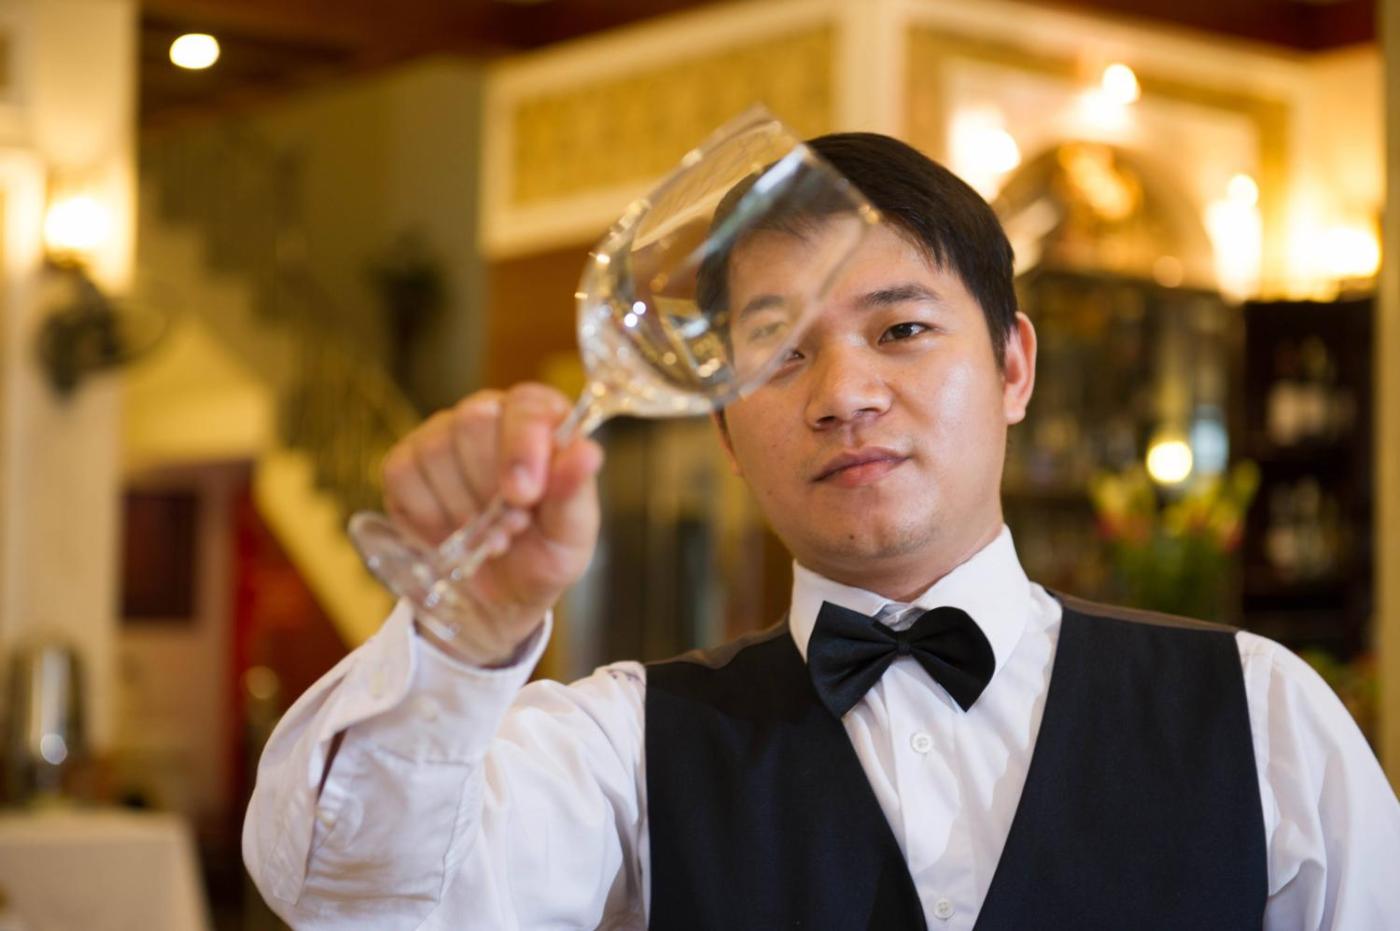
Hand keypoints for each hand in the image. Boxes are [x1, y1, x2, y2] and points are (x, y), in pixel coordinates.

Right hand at [381, 384, 602, 666]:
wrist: (500, 599)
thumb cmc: (544, 554)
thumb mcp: (570, 534)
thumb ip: (575, 492)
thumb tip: (586, 453)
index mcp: (542, 419)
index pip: (526, 406)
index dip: (522, 446)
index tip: (523, 494)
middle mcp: (490, 414)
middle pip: (474, 420)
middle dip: (489, 484)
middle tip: (510, 526)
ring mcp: (443, 436)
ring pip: (436, 449)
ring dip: (462, 507)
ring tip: (487, 534)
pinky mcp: (406, 463)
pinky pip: (403, 475)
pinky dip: (428, 515)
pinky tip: (452, 532)